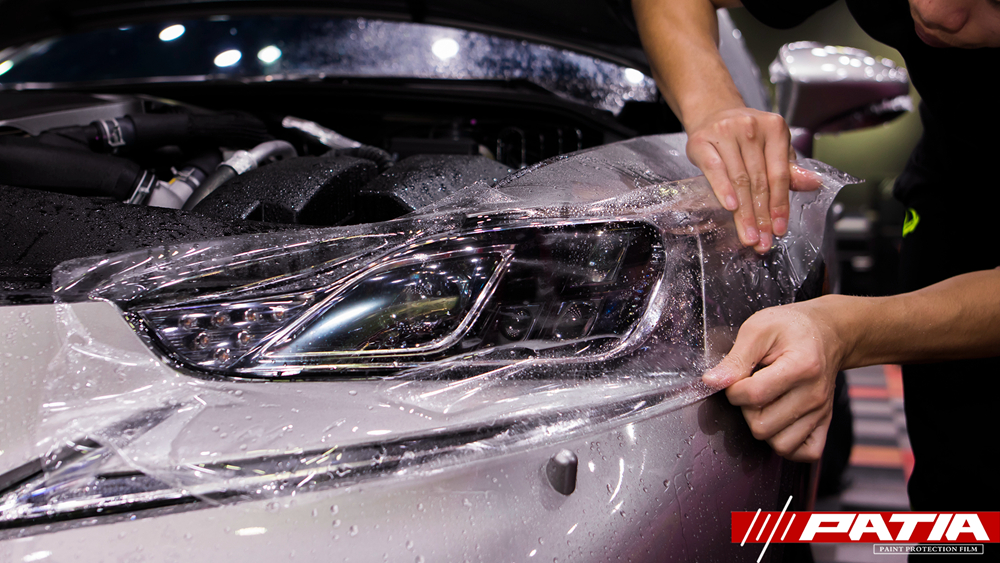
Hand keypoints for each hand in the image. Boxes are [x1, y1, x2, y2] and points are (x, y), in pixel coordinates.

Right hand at [685, 108, 818, 252]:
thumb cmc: (745, 136)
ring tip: (748, 235)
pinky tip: (730, 207)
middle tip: (761, 241)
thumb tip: (813, 183)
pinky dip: (723, 189)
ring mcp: (726, 132)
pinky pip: (715, 170)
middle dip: (761, 215)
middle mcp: (751, 127)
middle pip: (759, 181)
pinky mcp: (702, 141)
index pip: (779, 174)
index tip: (778, 230)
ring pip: (739, 180)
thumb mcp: (771, 148)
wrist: (713, 114)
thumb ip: (789, 170)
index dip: (780, 204)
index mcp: (775, 128)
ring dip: (744, 213)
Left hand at [702, 299, 846, 461]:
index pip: (753, 396)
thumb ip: (734, 358)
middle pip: (763, 426)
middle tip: (751, 389)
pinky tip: (778, 423)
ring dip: (764, 427)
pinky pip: (805, 453)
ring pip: (781, 445)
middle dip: (746, 410)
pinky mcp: (824, 423)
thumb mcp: (758, 329)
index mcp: (801, 366)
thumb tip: (711, 382)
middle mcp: (814, 394)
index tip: (736, 378)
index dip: (733, 390)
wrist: (825, 333)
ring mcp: (821, 412)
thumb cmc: (789, 328)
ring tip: (764, 404)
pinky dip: (788, 445)